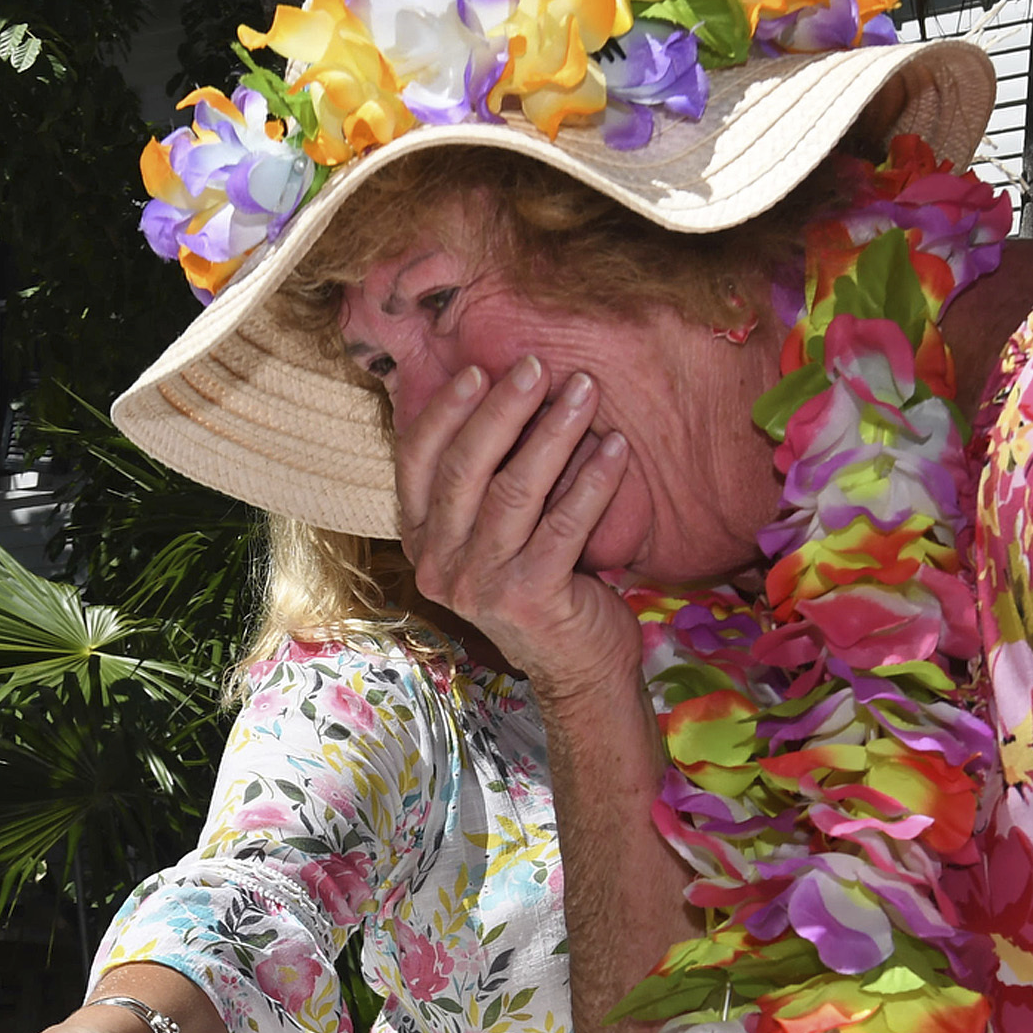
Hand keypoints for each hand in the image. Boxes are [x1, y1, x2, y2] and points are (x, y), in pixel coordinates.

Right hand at [395, 355, 641, 702]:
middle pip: (464, 469)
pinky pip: (564, 524)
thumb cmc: (542, 584)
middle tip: (536, 364)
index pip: (416, 464)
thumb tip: (510, 389)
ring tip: (584, 390)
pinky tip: (616, 446)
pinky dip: (593, 479)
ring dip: (554, 432)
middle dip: (502, 408)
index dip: (445, 412)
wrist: (578, 668)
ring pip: (514, 491)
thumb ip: (489, 479)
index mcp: (422, 542)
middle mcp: (440, 566)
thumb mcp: (498, 532)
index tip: (479, 369)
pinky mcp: (530, 599)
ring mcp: (481, 587)